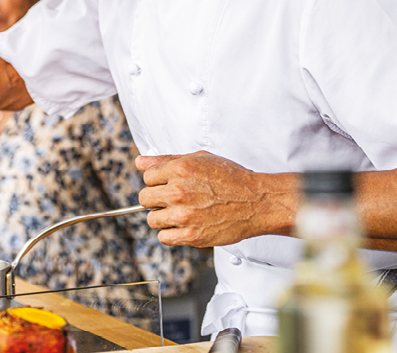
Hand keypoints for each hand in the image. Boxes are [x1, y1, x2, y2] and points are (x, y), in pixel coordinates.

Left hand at [137, 151, 277, 247]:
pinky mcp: (191, 235)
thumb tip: (140, 162)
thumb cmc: (231, 179)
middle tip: (172, 200)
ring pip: (152, 219)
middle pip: (144, 198)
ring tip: (179, 213)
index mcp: (180, 169)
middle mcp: (179, 191)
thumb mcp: (200, 159)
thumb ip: (167, 160)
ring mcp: (184, 215)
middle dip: (156, 198)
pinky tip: (183, 226)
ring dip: (162, 217)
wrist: (257, 202)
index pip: (147, 176)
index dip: (157, 180)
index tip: (168, 184)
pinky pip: (164, 238)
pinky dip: (170, 234)